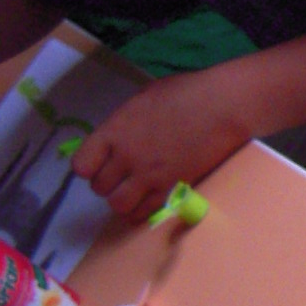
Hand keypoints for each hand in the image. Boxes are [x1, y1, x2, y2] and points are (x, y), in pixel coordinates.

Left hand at [71, 72, 249, 221]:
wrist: (223, 107)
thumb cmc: (186, 92)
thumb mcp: (143, 100)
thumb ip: (124, 123)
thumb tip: (118, 138)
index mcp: (115, 131)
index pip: (82, 164)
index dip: (89, 166)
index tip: (99, 162)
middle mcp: (127, 157)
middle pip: (99, 187)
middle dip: (107, 182)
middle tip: (121, 175)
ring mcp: (149, 176)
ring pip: (118, 205)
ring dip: (122, 200)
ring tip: (133, 191)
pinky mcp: (172, 188)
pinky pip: (145, 212)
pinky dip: (141, 210)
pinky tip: (147, 201)